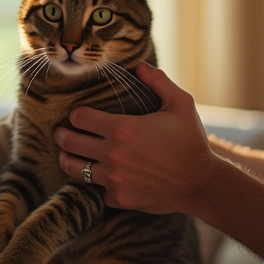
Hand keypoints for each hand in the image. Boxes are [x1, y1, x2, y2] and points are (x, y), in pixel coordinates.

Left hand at [54, 63, 219, 213]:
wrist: (201, 183)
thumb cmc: (191, 141)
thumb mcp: (180, 103)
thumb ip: (158, 80)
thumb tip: (138, 65)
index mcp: (123, 128)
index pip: (79, 118)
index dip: (76, 114)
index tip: (79, 115)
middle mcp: (113, 154)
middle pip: (68, 142)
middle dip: (62, 135)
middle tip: (61, 132)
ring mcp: (114, 179)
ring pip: (73, 168)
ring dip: (68, 159)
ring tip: (68, 154)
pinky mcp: (118, 198)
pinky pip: (94, 189)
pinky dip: (93, 181)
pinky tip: (96, 174)